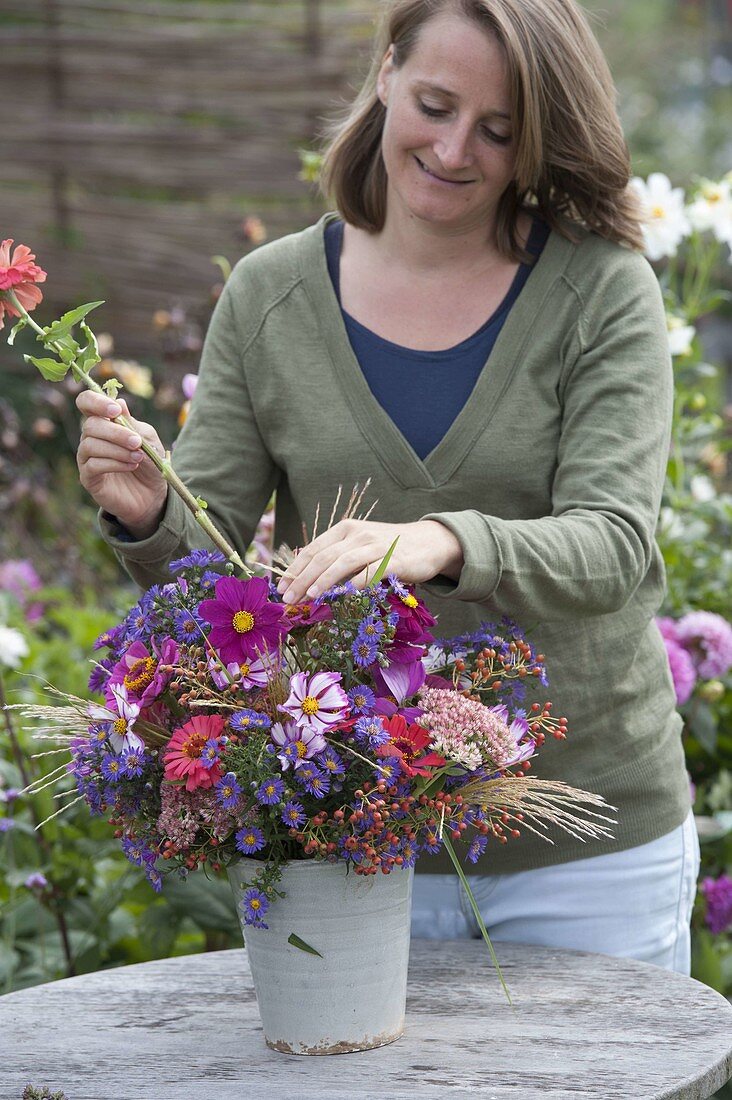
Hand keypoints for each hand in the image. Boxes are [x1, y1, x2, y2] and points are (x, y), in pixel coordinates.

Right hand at [76, 392, 167, 536]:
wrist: (153, 495)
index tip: (116, 410)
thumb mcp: (148, 439)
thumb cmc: (149, 463)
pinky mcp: (88, 478)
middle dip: (116, 432)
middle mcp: (91, 438)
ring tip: (138, 456)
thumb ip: (133, 423)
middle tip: (137, 442)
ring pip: (90, 445)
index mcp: (104, 422)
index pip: (86, 403)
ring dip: (117, 449)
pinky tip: (130, 466)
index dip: (95, 401)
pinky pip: (93, 465)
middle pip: (90, 425)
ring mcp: (87, 458)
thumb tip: (119, 401)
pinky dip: (114, 463)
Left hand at [276, 519, 462, 603]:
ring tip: (309, 597)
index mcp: (345, 529)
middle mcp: (358, 534)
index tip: (282, 588)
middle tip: (289, 599)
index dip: (295, 569)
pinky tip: (345, 595)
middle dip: (302, 579)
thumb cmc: (388, 548)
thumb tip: (305, 580)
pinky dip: (357, 582)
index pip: (314, 549)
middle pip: (324, 557)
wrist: (428, 542)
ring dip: (324, 581)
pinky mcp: (395, 560)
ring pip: (343, 562)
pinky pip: (372, 571)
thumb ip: (337, 557)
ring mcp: (377, 546)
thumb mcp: (359, 545)